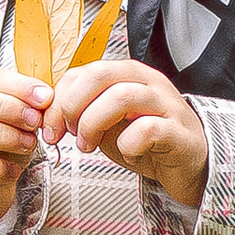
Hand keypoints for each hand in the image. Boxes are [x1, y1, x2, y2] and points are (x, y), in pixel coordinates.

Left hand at [40, 57, 207, 202]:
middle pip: (100, 75)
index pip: (82, 72)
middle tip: (69, 134)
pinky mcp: (177, 131)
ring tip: (89, 146)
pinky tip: (127, 154)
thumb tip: (47, 115)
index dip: (59, 101)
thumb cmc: (144, 139)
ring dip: (94, 124)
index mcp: (125, 74)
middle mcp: (146, 82)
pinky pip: (147, 129)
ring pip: (121, 97)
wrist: (187, 162)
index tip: (51, 129)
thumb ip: (81, 111)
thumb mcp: (105, 121)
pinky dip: (128, 145)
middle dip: (73, 107)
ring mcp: (165, 104)